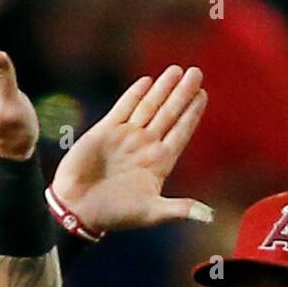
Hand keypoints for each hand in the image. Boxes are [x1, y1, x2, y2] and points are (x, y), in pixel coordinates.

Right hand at [51, 66, 209, 232]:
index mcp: (159, 163)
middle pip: (169, 113)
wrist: (78, 209)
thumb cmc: (115, 215)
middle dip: (182, 93)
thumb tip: (209, 216)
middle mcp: (145, 146)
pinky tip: (147, 81)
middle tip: (196, 73)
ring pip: (149, 106)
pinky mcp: (105, 132)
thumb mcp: (151, 213)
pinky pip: (124, 108)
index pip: (181, 132)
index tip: (203, 95)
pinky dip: (135, 94)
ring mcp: (126, 137)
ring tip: (176, 70)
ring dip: (162, 88)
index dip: (192, 113)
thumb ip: (179, 209)